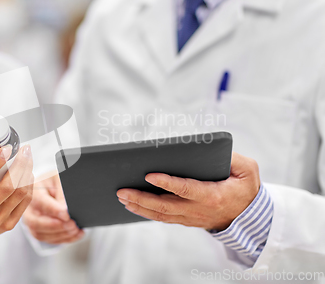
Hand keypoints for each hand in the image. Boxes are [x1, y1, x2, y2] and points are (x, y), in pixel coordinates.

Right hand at [0, 140, 33, 267]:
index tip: (7, 148)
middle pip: (8, 185)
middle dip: (21, 164)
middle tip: (25, 150)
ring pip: (20, 193)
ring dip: (27, 173)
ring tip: (28, 160)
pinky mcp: (8, 225)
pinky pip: (25, 202)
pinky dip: (29, 186)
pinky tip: (28, 175)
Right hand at [23, 174, 83, 243]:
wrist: (51, 186)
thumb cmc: (55, 181)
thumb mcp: (60, 179)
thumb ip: (62, 193)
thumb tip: (66, 211)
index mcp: (33, 190)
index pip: (40, 202)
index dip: (53, 210)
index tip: (67, 215)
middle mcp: (28, 208)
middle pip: (35, 222)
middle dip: (55, 226)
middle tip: (72, 224)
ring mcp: (31, 220)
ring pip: (41, 234)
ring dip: (60, 235)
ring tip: (75, 230)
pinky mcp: (38, 230)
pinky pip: (48, 239)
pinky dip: (64, 239)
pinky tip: (76, 235)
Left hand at [117, 152, 260, 230]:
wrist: (250, 217)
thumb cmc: (246, 188)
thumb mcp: (248, 169)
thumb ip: (232, 158)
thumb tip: (211, 150)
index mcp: (213, 195)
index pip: (185, 189)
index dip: (166, 183)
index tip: (148, 175)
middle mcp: (198, 209)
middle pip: (165, 206)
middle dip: (141, 198)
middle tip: (121, 190)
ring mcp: (190, 218)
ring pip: (160, 215)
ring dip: (139, 207)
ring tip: (121, 197)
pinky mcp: (186, 220)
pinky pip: (163, 218)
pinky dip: (146, 212)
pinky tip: (132, 205)